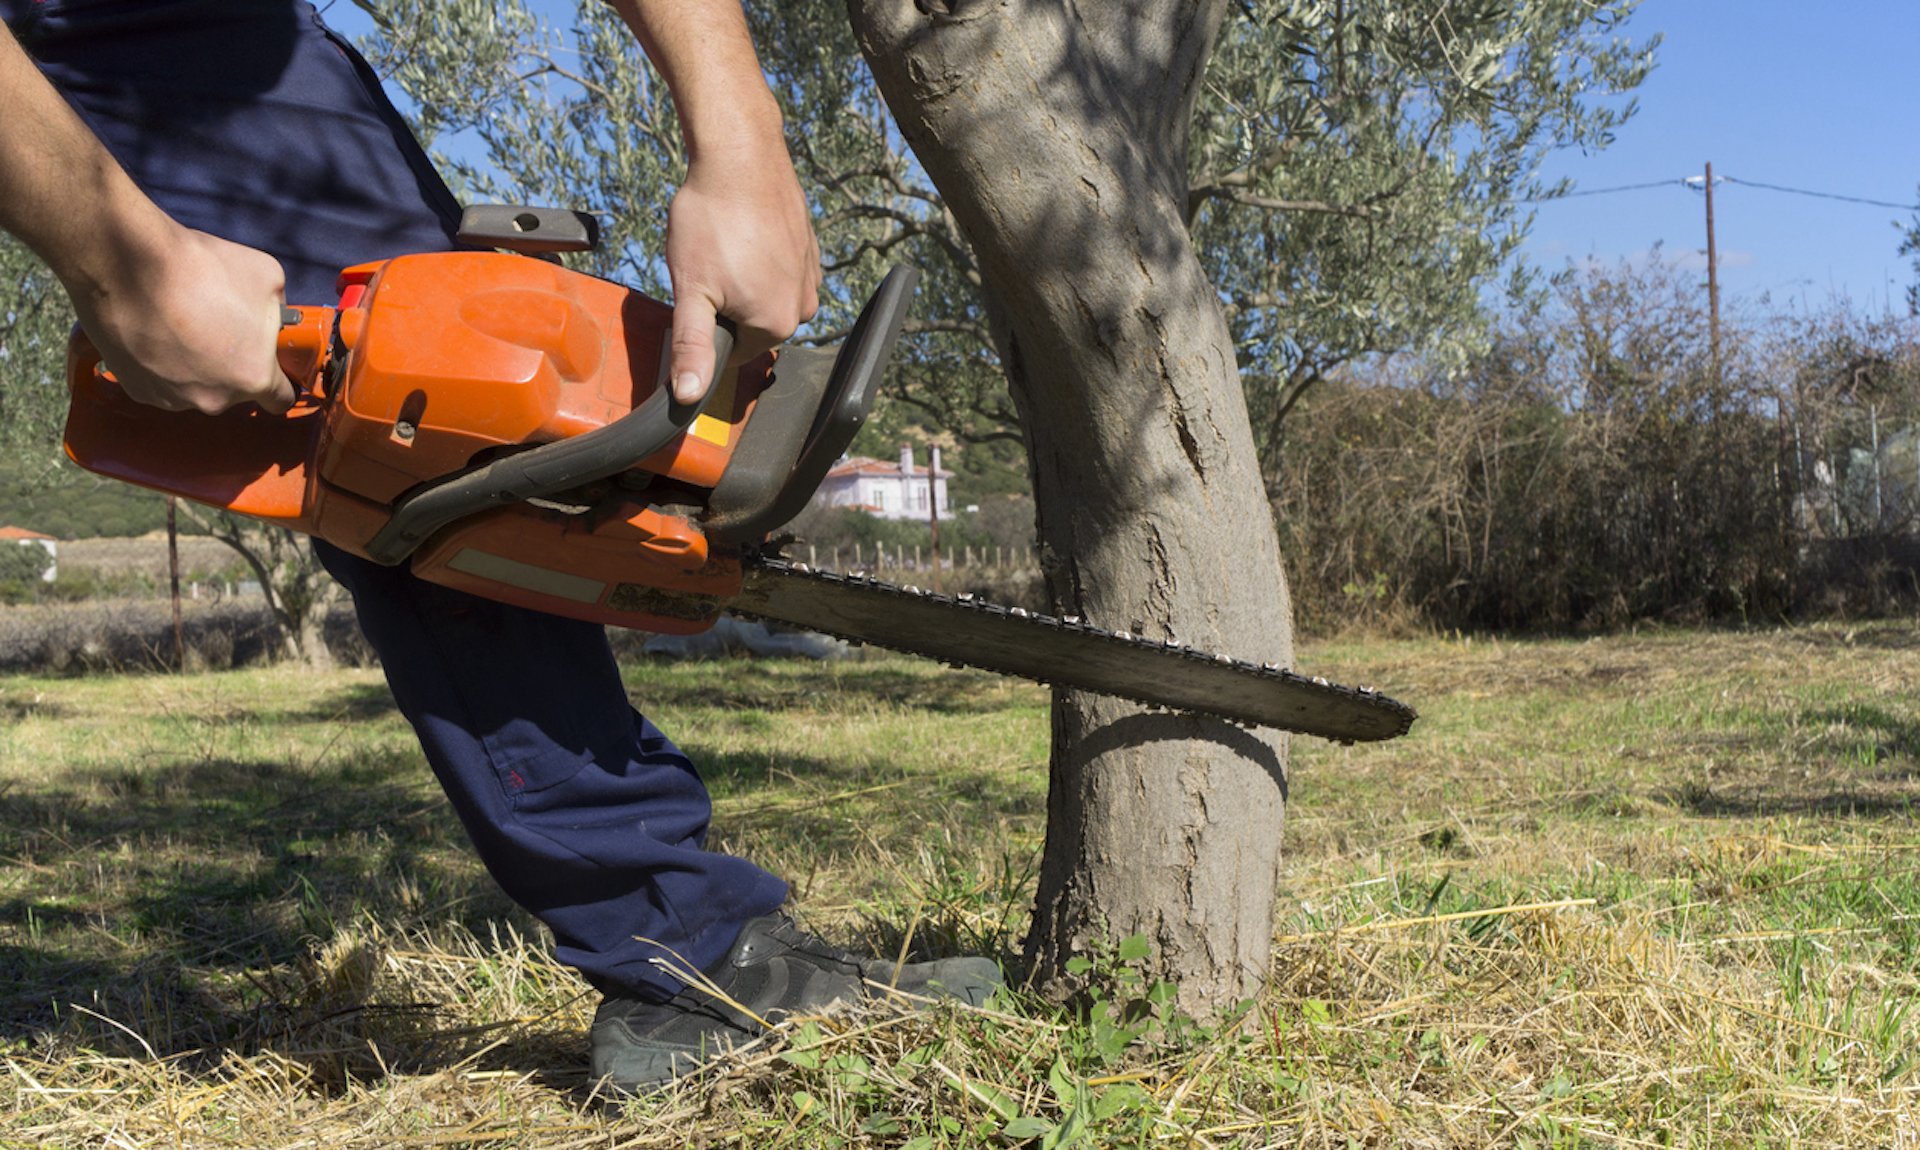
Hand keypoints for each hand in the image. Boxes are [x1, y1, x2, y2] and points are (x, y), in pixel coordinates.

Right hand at [74, 226, 295, 414]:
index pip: (280, 399)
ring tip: (181, 324)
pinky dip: (160, 362)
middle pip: (234, 390)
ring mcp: (172, 398)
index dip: (279, 379)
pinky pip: (160, 382)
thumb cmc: (201, 268)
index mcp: (254, 378)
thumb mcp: (269, 279)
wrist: (127, 263)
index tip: (270, 363)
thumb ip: (278, 312)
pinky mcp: (137, 389)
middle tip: (218, 327)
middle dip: (232, 364)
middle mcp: (214, 399)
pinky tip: (154, 331)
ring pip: (195, 387)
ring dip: (194, 364)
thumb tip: (273, 320)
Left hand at [663, 149, 820, 403]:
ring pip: (766, 296)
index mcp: (776, 324)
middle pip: (753, 325)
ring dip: (744, 280)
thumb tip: (689, 397)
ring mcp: (811, 275)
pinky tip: (742, 232)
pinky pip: (780, 270)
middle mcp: (804, 306)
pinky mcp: (810, 247)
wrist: (740, 155)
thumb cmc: (712, 219)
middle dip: (727, 304)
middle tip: (707, 265)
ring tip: (724, 245)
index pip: (735, 352)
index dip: (707, 327)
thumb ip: (692, 346)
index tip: (696, 293)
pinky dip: (760, 258)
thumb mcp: (691, 289)